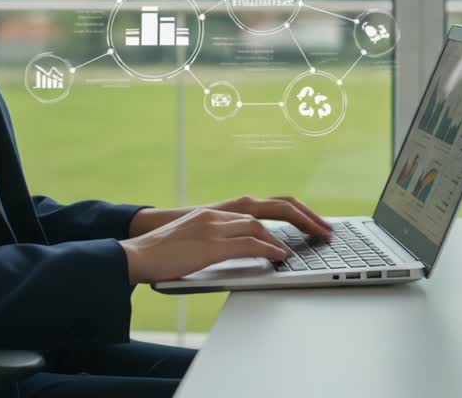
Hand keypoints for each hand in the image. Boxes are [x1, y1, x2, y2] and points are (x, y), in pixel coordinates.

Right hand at [129, 195, 333, 241]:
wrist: (136, 253)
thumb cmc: (164, 252)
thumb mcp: (197, 241)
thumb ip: (221, 241)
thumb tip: (246, 252)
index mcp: (219, 211)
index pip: (265, 206)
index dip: (293, 212)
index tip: (312, 222)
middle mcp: (220, 213)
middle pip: (273, 205)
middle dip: (304, 216)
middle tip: (325, 229)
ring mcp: (215, 226)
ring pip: (263, 223)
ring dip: (291, 235)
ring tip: (311, 243)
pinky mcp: (210, 243)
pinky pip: (249, 243)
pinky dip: (269, 248)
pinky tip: (282, 256)